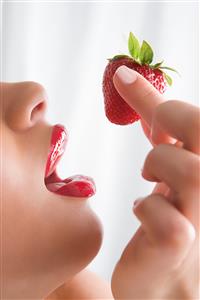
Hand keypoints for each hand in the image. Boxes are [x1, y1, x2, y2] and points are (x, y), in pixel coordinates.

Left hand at [111, 66, 199, 298]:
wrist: (164, 276)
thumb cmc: (168, 217)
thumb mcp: (167, 165)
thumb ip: (156, 126)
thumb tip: (129, 79)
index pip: (199, 122)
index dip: (165, 101)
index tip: (123, 80)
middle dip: (172, 119)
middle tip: (155, 137)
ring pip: (192, 173)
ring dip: (159, 165)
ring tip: (151, 180)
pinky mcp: (179, 249)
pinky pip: (169, 222)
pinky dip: (147, 209)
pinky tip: (144, 211)